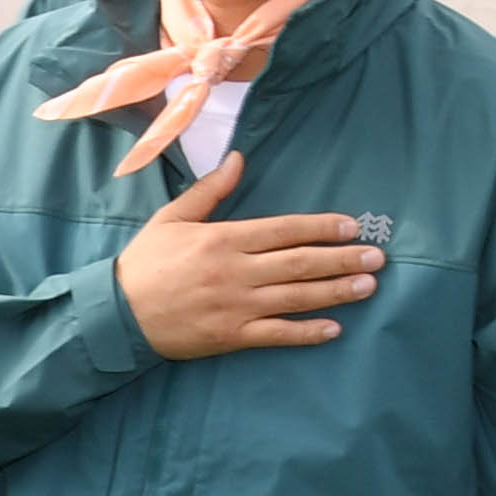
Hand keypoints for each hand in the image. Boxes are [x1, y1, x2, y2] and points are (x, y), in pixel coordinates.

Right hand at [113, 153, 373, 357]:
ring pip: (296, 297)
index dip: (321, 227)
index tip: (352, 225)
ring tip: (368, 286)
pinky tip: (335, 328)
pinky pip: (277, 335)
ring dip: (336, 291)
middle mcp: (236, 271)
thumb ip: (210, 190)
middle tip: (377, 257)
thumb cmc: (145, 262)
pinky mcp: (231, 336)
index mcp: (224, 239)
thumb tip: (240, 159)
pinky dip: (307, 332)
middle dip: (342, 259)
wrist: (117, 314)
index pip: (284, 230)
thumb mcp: (172, 218)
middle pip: (300, 262)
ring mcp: (236, 306)